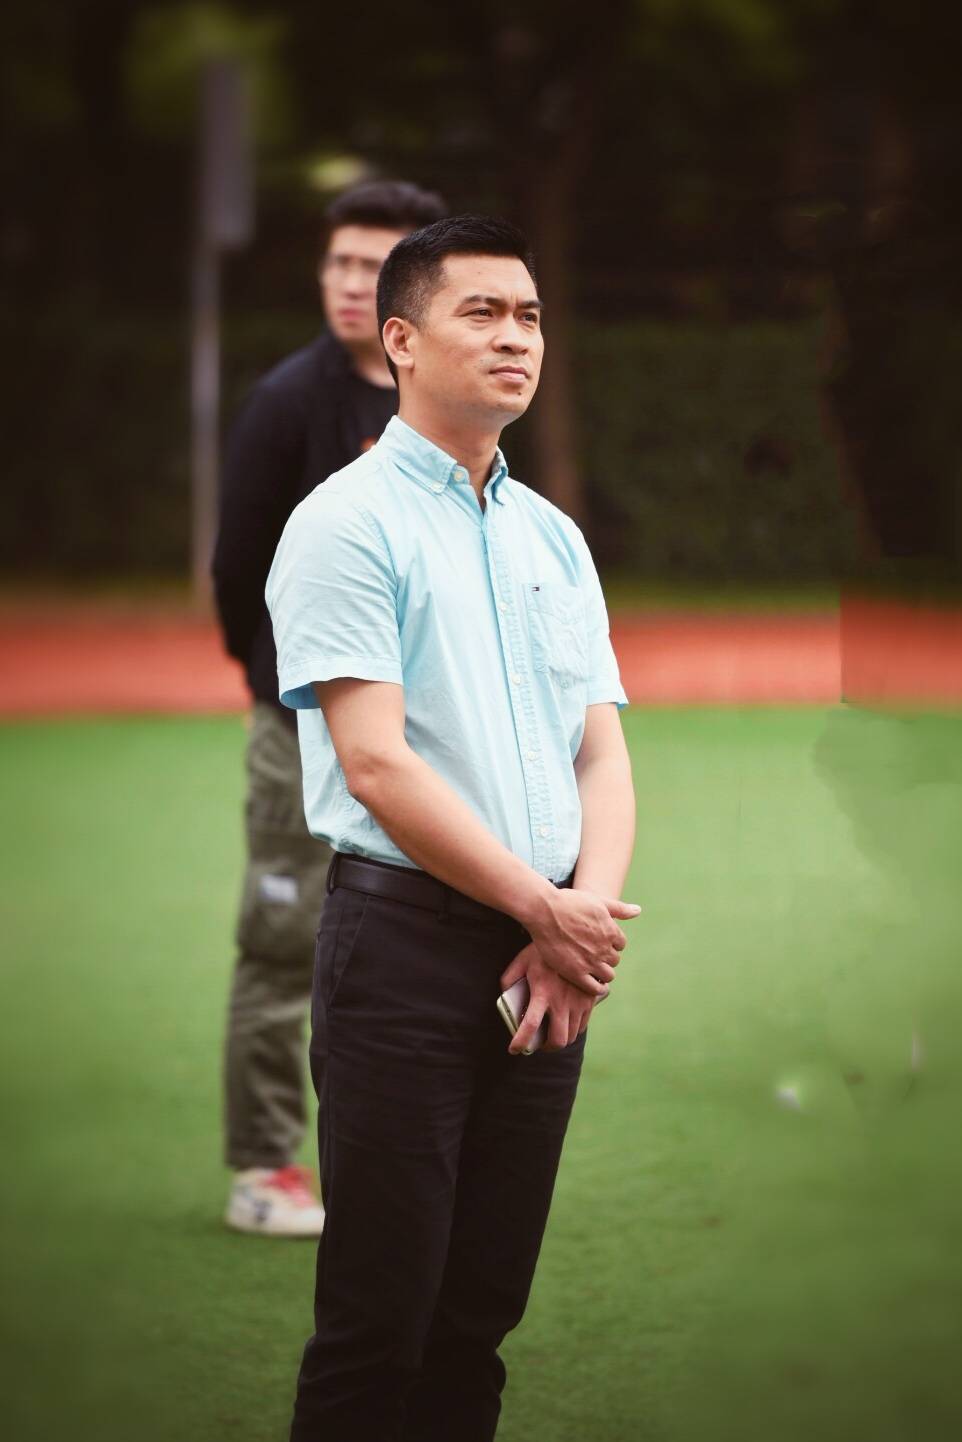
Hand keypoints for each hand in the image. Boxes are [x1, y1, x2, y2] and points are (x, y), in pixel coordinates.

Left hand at [500, 943, 604, 1053]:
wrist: (573, 936)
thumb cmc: (542, 950)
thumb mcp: (521, 961)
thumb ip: (509, 980)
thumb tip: (505, 996)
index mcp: (542, 993)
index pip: (530, 1026)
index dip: (520, 1042)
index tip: (513, 1049)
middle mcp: (562, 1001)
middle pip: (558, 1040)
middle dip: (547, 1047)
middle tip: (539, 1044)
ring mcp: (578, 1002)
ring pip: (572, 1035)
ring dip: (560, 1039)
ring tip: (551, 1034)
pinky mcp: (590, 1000)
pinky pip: (583, 1024)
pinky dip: (573, 1029)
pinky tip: (565, 1022)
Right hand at [523, 887, 639, 996]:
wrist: (544, 911)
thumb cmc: (570, 902)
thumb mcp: (598, 901)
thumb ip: (619, 908)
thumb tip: (638, 910)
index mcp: (611, 931)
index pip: (620, 944)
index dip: (611, 943)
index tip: (600, 942)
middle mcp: (604, 948)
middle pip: (615, 960)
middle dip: (606, 957)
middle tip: (593, 954)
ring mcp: (590, 962)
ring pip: (608, 975)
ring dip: (603, 972)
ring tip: (592, 968)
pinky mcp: (575, 973)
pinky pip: (595, 988)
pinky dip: (598, 988)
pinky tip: (594, 984)